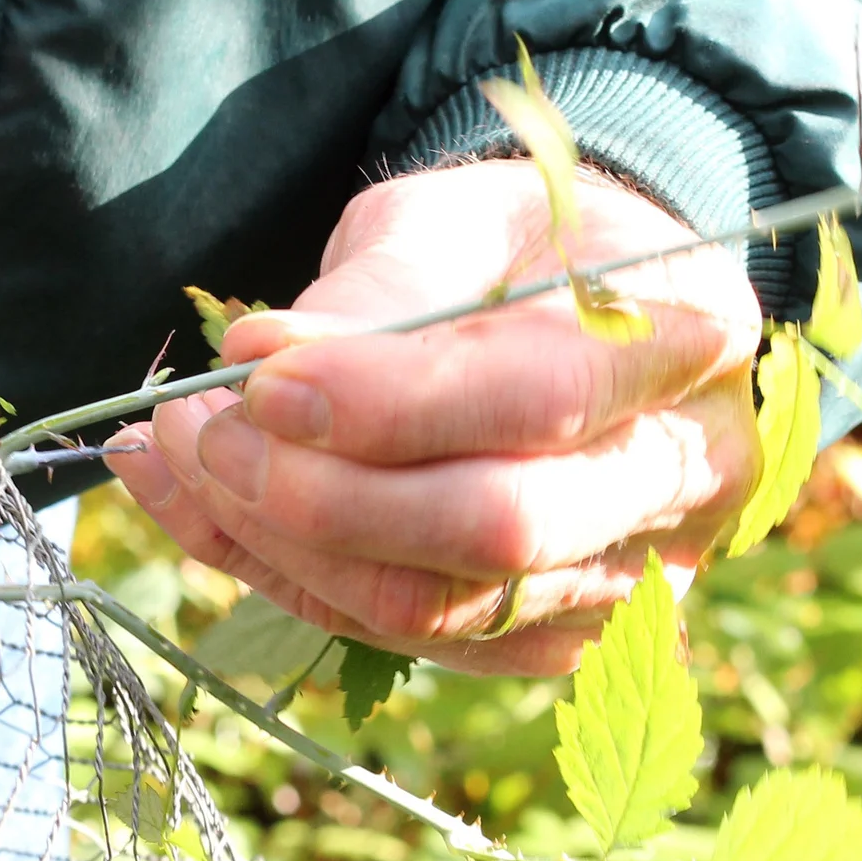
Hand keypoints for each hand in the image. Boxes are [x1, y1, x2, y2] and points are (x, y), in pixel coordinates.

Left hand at [113, 162, 763, 674]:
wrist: (574, 309)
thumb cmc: (512, 248)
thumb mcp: (452, 218)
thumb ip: (375, 296)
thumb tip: (259, 362)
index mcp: (688, 340)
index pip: (538, 398)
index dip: (385, 402)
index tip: (257, 375)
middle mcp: (682, 482)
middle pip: (493, 531)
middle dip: (320, 493)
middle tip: (202, 429)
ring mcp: (620, 581)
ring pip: (430, 607)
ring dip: (274, 542)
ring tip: (174, 453)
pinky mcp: (540, 642)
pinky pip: (390, 638)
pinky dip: (271, 575)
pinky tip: (187, 504)